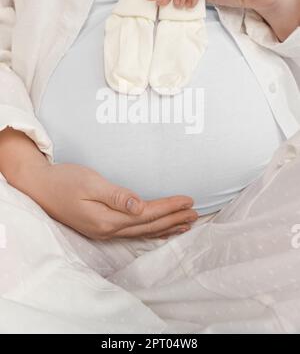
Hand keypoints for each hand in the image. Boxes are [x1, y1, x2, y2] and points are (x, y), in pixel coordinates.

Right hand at [18, 162, 197, 239]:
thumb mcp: (90, 183)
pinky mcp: (102, 227)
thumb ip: (116, 196)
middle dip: (174, 219)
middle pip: (149, 226)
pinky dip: (151, 230)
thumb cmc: (64, 180)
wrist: (40, 187)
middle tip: (196, 213)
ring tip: (186, 224)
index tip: (189, 200)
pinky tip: (159, 230)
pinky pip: (133, 231)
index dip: (169, 208)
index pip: (147, 215)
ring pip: (143, 232)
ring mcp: (104, 231)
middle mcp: (108, 230)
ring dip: (166, 227)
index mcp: (107, 219)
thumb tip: (140, 206)